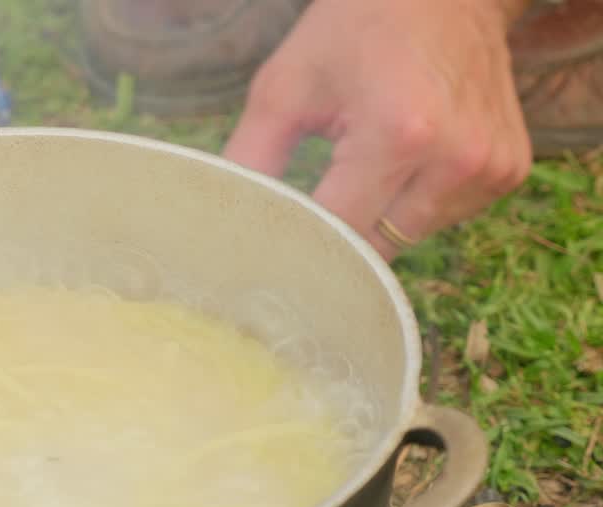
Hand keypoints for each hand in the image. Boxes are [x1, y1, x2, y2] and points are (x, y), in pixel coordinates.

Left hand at [222, 0, 532, 258]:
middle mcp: (456, 159)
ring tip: (364, 164)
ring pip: (410, 237)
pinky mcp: (510, 171)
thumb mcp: (285, 87)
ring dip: (379, 218)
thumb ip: (251, 160)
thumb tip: (225, 223)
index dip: (298, 244)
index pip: (338, 233)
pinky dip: (415, 202)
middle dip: (338, 237)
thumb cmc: (355, 30)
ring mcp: (490, 168)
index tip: (271, 247)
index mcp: (399, 135)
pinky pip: (444, 217)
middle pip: (376, 247)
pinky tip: (404, 160)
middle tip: (309, 208)